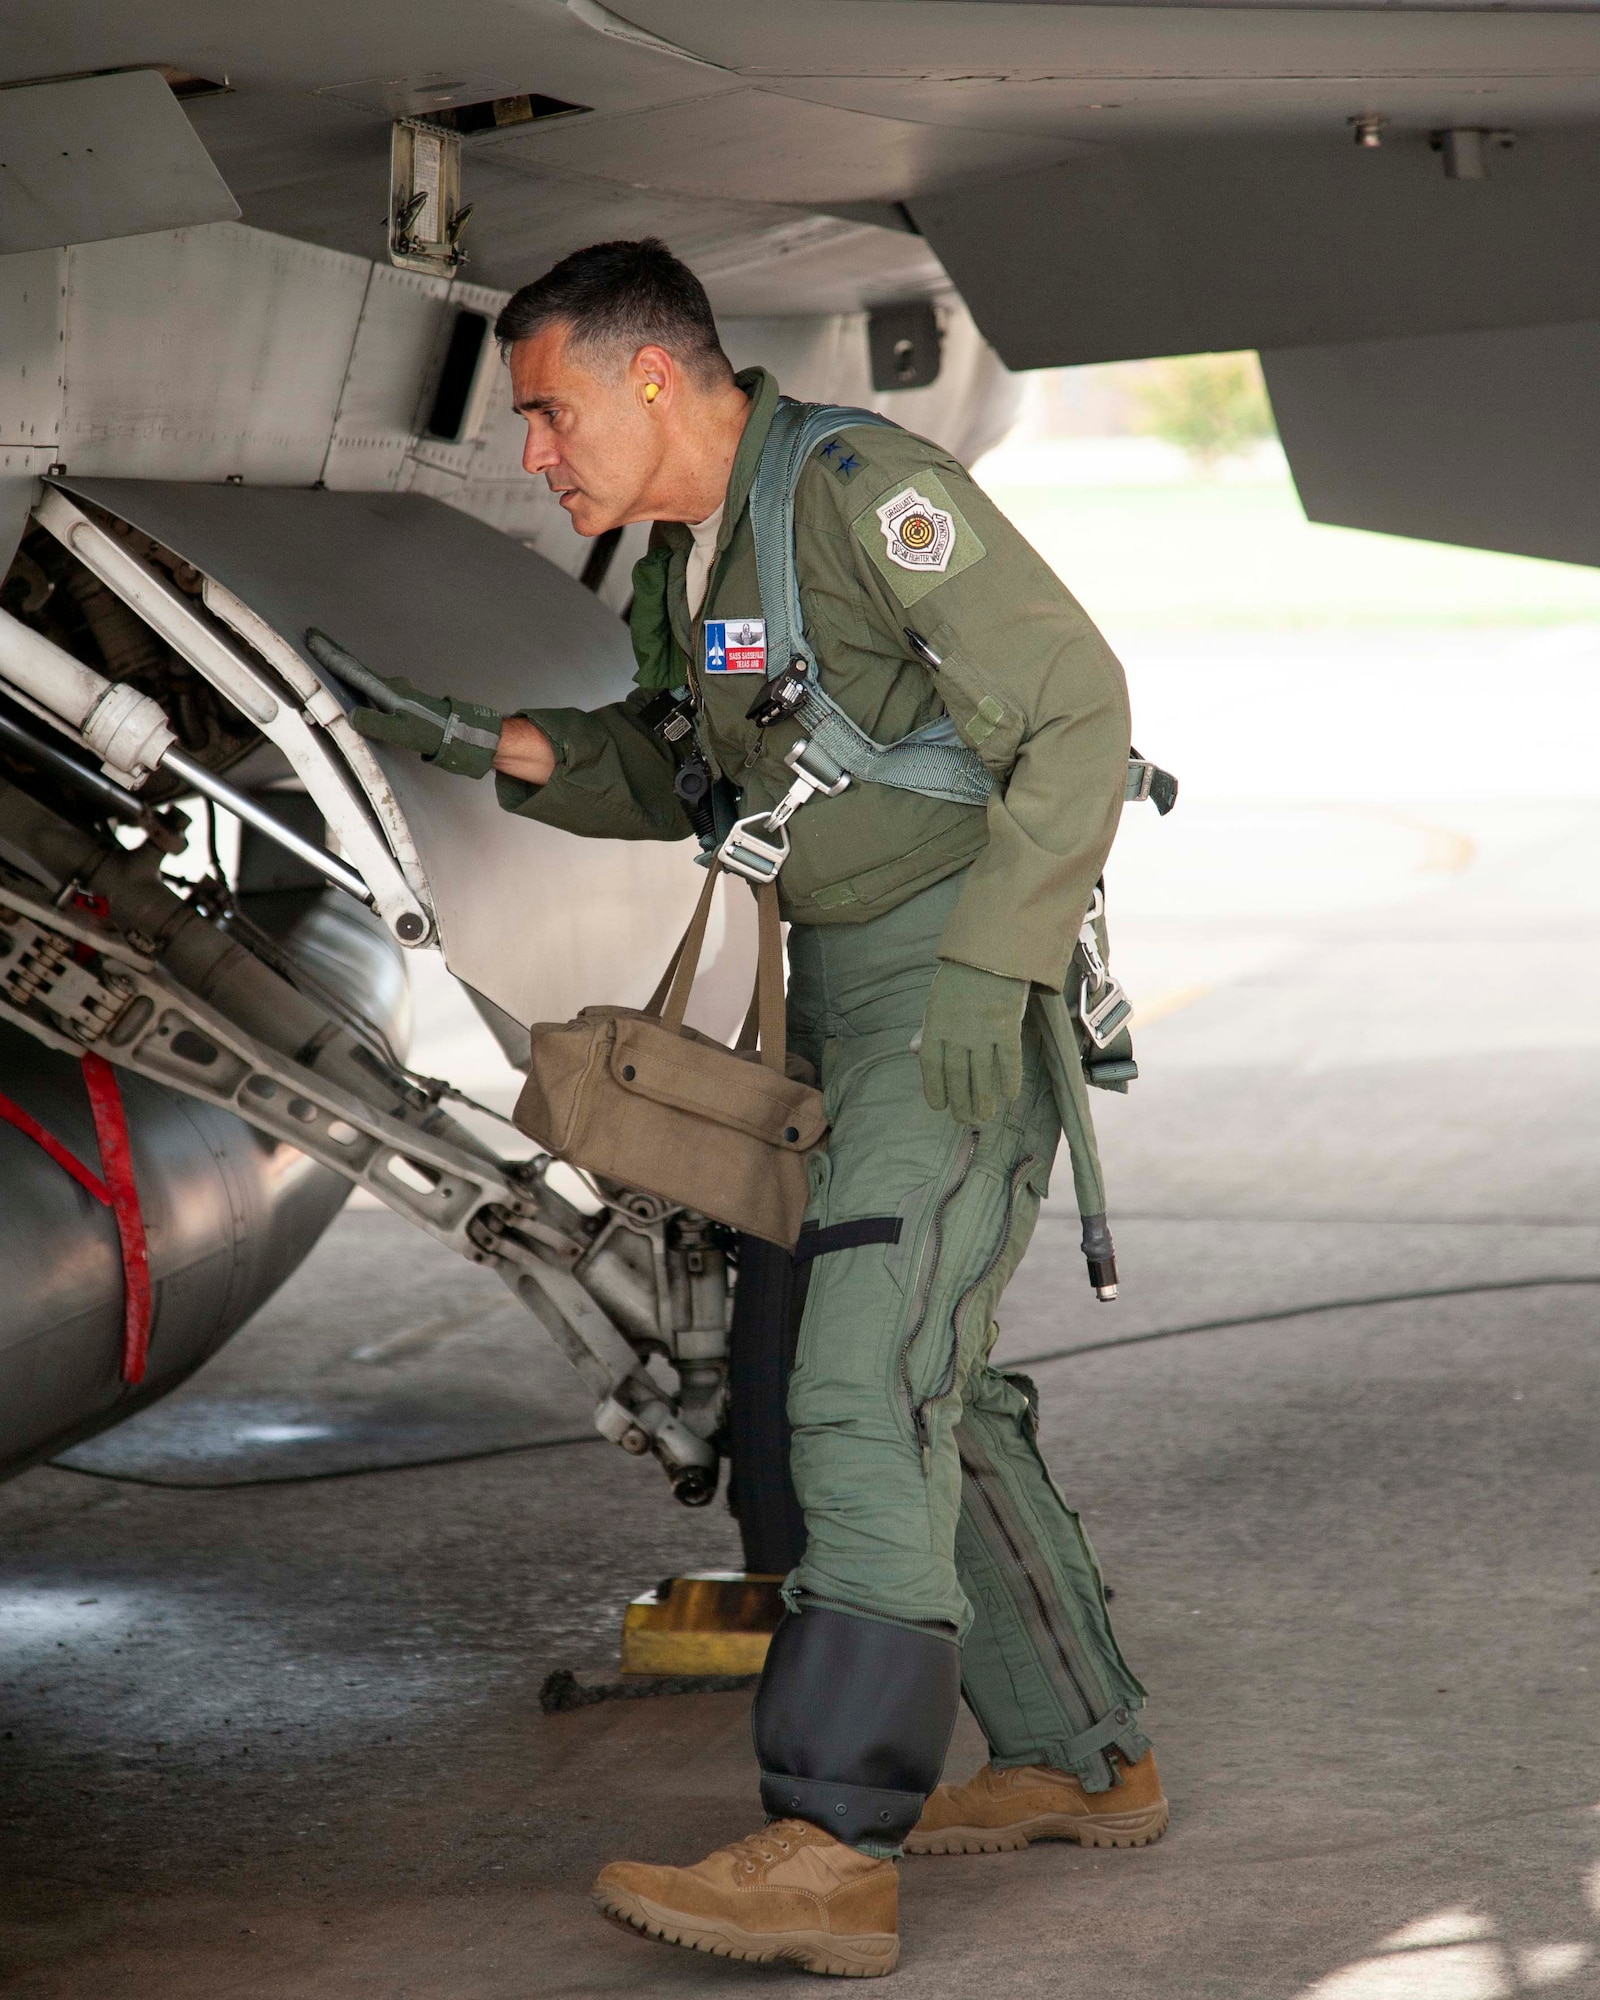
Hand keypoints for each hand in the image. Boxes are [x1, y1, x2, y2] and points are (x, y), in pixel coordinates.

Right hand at [305, 628, 502, 779]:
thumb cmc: (430, 732)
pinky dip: (359, 679)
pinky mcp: (402, 699)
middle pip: (356, 666)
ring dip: (346, 666)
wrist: (458, 732)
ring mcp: (397, 691)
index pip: (352, 669)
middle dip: (334, 653)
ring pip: (364, 674)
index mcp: (386, 690)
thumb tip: (351, 715)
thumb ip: (375, 723)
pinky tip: (357, 684)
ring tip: (330, 658)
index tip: (312, 639)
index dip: (330, 655)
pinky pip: (373, 685)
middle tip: (315, 638)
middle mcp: (390, 686)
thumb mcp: (400, 732)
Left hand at [918, 961, 1028, 1126]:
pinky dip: (1010, 1080)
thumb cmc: (962, 975)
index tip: (940, 1107)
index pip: (931, 1066)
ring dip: (984, 1099)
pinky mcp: (1008, 1027)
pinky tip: (1010, 1095)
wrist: (991, 950)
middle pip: (957, 1076)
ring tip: (985, 1116)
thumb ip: (928, 1028)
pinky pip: (1009, 1061)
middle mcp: (957, 1033)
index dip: (934, 1089)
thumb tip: (913, 1051)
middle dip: (961, 1102)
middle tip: (966, 1120)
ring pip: (982, 1075)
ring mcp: (983, 1031)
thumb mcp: (937, 999)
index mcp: (935, 1025)